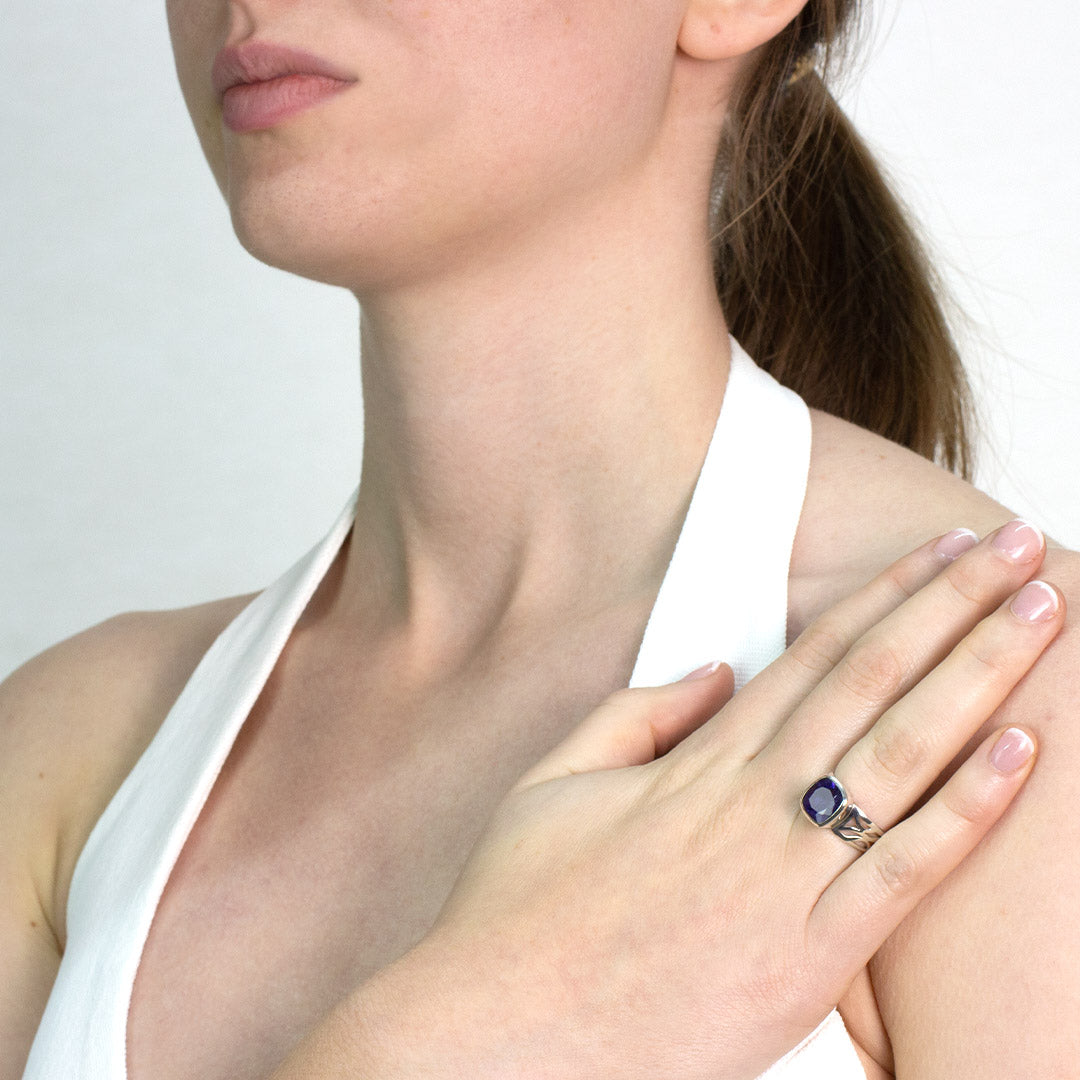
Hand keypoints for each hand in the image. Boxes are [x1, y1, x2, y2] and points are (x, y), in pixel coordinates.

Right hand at [328, 522, 1060, 1079]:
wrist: (496, 1039)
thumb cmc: (515, 913)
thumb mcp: (551, 785)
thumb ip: (635, 714)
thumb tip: (715, 669)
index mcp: (694, 763)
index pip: (813, 656)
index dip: (884, 596)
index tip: (937, 551)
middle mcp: (749, 805)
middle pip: (873, 683)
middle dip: (953, 606)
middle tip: (1014, 548)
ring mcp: (782, 880)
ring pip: (902, 756)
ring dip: (978, 676)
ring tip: (1037, 614)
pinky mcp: (806, 963)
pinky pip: (901, 875)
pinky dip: (967, 812)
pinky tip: (1020, 752)